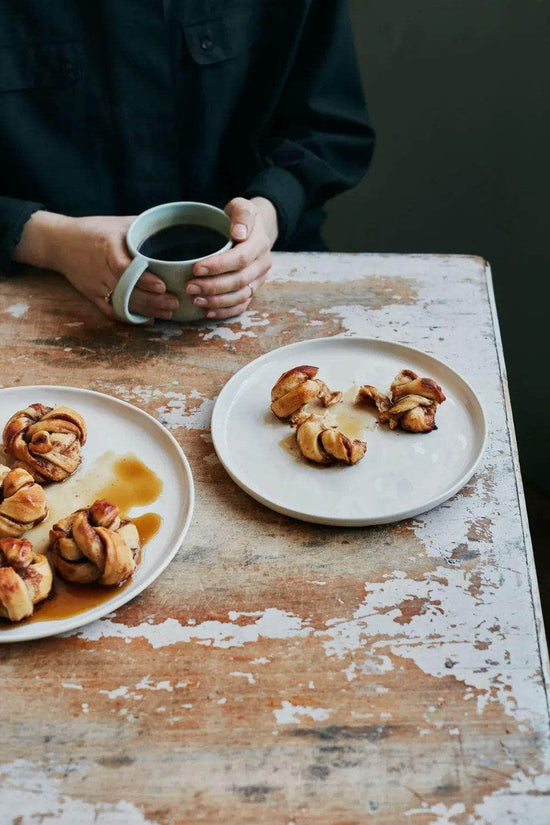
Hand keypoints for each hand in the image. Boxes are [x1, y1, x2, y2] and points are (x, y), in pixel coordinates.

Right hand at [13, 211, 179, 320]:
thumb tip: (170, 228)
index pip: (125, 268)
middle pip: (127, 291)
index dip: (143, 279)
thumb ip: (141, 227)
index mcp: (107, 248)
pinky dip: (129, 317)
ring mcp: (96, 285)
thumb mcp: (117, 223)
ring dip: (146, 310)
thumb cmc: (93, 230)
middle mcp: (101, 269)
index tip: (162, 286)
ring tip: (168, 311)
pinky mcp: (92, 296)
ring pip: (122, 303)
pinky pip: (111, 311)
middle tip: (174, 303)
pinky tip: (147, 319)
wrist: (59, 242)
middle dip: (153, 301)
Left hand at [185, 196, 277, 319]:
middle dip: (213, 287)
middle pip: (239, 281)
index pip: (240, 258)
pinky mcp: (253, 290)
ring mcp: (259, 280)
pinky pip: (241, 306)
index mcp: (260, 243)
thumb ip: (242, 215)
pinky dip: (224, 312)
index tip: (196, 268)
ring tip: (195, 300)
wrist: (253, 231)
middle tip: (190, 287)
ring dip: (217, 301)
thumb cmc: (240, 219)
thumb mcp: (242, 207)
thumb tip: (239, 234)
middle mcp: (263, 264)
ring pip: (240, 296)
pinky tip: (207, 312)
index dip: (218, 266)